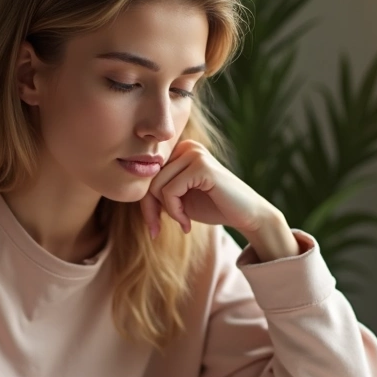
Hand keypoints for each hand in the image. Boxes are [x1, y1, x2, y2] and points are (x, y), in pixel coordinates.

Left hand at [141, 140, 299, 259]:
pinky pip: (171, 191)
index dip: (145, 201)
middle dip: (149, 208)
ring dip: (167, 211)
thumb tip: (129, 189)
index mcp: (180, 151)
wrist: (247, 215)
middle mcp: (186, 147)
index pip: (148, 173)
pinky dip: (175, 211)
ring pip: (157, 185)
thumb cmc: (213, 206)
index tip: (153, 224)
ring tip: (182, 222)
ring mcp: (195, 154)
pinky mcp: (202, 166)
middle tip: (157, 229)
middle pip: (149, 178)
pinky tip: (187, 222)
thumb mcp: (178, 198)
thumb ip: (158, 190)